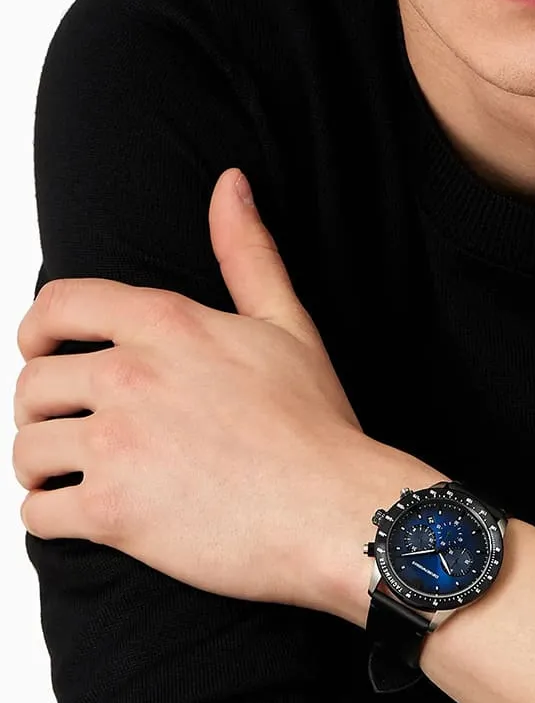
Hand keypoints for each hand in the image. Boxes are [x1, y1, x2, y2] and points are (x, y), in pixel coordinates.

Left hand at [12, 167, 439, 611]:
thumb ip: (248, 254)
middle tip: (71, 432)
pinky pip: (38, 513)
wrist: (336, 512)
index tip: (43, 352)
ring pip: (28, 449)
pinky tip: (81, 517)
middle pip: (33, 384)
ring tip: (69, 478)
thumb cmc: (318, 429)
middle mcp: (130, 376)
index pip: (56, 307)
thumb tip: (231, 185)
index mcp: (166, 324)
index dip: (37, 331)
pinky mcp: (112, 512)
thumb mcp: (288, 327)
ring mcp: (117, 445)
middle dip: (43, 410)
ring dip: (41, 466)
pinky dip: (51, 517)